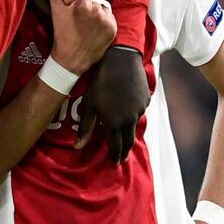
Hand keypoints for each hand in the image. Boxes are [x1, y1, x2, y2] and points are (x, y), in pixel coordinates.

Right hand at [40, 0, 115, 74]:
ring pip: (104, 8)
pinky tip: (95, 30)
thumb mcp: (56, 10)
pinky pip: (110, 19)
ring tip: (88, 24)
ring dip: (98, 13)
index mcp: (84, 4)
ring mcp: (107, 21)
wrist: (71, 59)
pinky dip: (104, 22)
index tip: (78, 4)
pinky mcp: (113, 29)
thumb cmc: (62, 33)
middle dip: (91, 5)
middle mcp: (98, 11)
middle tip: (81, 17)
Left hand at [74, 47, 149, 163]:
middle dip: (124, 151)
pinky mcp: (146, 100)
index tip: (114, 164)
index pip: (116, 147)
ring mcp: (139, 110)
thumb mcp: (89, 103)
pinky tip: (127, 108)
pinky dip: (133, 114)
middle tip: (121, 158)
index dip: (115, 157)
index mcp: (114, 123)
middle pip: (128, 141)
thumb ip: (85, 127)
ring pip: (134, 126)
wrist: (121, 59)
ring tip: (124, 134)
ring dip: (128, 132)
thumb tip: (77, 146)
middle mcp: (130, 120)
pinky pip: (139, 112)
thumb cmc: (100, 80)